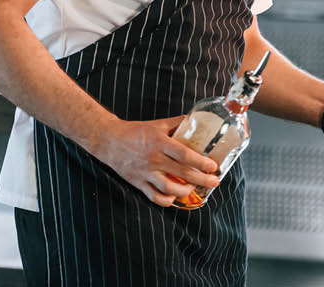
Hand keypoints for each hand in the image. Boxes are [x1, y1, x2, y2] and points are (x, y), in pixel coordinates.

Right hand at [89, 116, 218, 206]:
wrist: (109, 140)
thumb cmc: (134, 131)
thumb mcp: (157, 124)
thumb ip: (176, 123)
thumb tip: (195, 121)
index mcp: (160, 143)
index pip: (185, 155)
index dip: (201, 163)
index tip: (213, 167)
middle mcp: (154, 159)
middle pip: (182, 173)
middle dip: (202, 180)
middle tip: (214, 182)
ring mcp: (145, 172)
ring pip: (169, 188)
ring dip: (185, 191)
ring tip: (193, 189)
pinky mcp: (138, 182)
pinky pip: (154, 196)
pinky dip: (166, 200)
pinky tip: (174, 197)